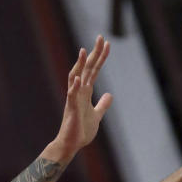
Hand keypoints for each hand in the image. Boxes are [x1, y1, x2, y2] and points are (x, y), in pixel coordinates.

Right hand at [50, 35, 112, 158]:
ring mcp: (74, 99)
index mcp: (85, 92)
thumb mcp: (97, 115)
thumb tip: (110, 94)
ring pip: (76, 77)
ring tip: (84, 51)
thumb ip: (103, 104)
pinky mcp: (71, 110)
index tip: (107, 44)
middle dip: (94, 54)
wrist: (71, 144)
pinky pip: (72, 96)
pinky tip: (79, 78)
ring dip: (80, 65)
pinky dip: (75, 87)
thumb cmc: (81, 130)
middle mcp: (79, 92)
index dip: (100, 57)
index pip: (94, 70)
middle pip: (87, 68)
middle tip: (101, 37)